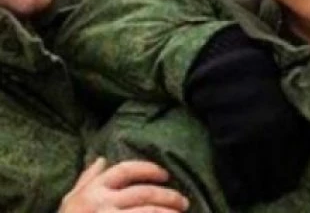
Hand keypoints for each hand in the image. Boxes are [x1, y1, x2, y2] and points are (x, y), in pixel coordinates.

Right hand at [59, 158, 188, 212]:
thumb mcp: (70, 201)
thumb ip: (87, 179)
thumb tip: (100, 159)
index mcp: (92, 191)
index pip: (125, 170)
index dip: (148, 169)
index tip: (165, 174)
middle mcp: (101, 203)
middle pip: (143, 193)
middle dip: (168, 196)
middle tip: (183, 201)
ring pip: (147, 212)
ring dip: (168, 212)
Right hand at [185, 26, 309, 206]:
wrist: (227, 60)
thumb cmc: (259, 71)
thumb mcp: (284, 89)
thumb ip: (291, 113)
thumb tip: (299, 137)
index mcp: (288, 118)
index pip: (294, 155)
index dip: (290, 172)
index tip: (288, 183)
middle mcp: (271, 130)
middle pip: (275, 167)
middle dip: (274, 184)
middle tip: (271, 194)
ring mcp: (247, 135)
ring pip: (253, 171)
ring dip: (254, 187)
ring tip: (255, 198)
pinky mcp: (225, 136)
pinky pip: (229, 166)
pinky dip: (232, 182)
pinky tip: (236, 194)